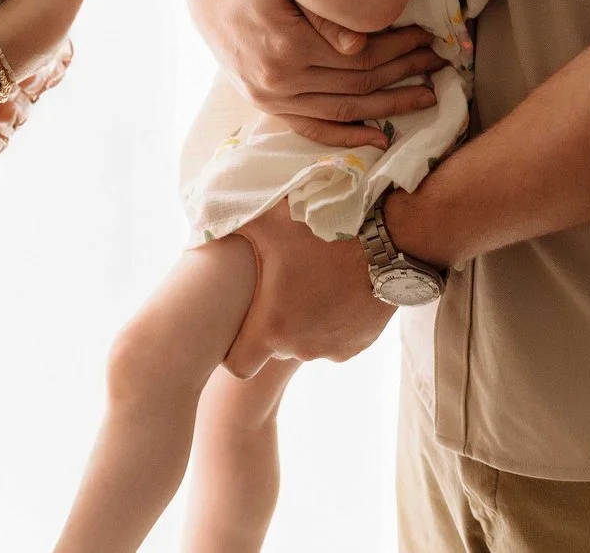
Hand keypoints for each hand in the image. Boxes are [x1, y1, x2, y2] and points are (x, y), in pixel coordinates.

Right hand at [182, 0, 442, 148]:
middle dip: (405, 71)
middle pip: (358, 84)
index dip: (400, 47)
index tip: (430, 35)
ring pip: (343, 110)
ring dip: (389, 106)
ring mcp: (271, 98)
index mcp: (286, 46)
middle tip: (440, 61)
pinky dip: (346, 137)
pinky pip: (311, 129)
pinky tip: (379, 139)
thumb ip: (319, 13)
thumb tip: (361, 43)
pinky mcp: (266, 105)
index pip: (361, 55)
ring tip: (426, 97)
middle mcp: (279, 80)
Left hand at [220, 202, 392, 375]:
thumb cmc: (321, 232)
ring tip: (313, 282)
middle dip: (274, 323)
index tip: (238, 329)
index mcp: (271, 327)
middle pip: (275, 346)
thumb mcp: (268, 224)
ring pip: (307, 341)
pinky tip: (338, 289)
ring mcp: (331, 348)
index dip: (233, 351)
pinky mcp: (359, 344)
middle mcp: (299, 346)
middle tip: (281, 288)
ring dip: (306, 320)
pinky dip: (333, 320)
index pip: (238, 365)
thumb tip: (205, 226)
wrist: (385, 244)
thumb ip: (232, 228)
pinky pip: (336, 337)